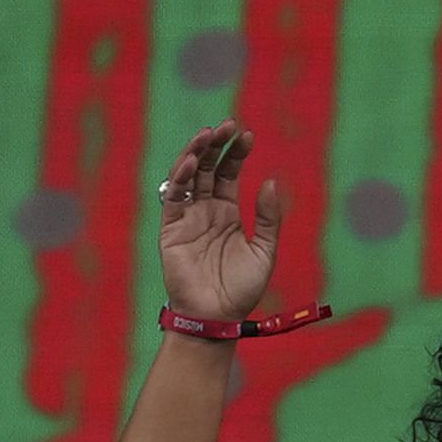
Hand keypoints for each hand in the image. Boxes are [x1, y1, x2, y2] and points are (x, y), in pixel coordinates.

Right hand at [151, 124, 285, 322]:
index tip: (248, 134)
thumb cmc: (242, 288)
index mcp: (227, 212)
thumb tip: (270, 182)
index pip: (228, 172)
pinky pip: (172, 198)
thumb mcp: (265, 250)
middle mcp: (205, 210)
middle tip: (228, 125)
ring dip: (196, 153)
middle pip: (208, 168)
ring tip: (208, 134)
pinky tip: (192, 162)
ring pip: (187, 176)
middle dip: (216, 145)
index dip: (236, 153)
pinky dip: (180, 178)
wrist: (217, 316)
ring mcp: (186, 218)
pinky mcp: (170, 229)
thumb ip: (268, 218)